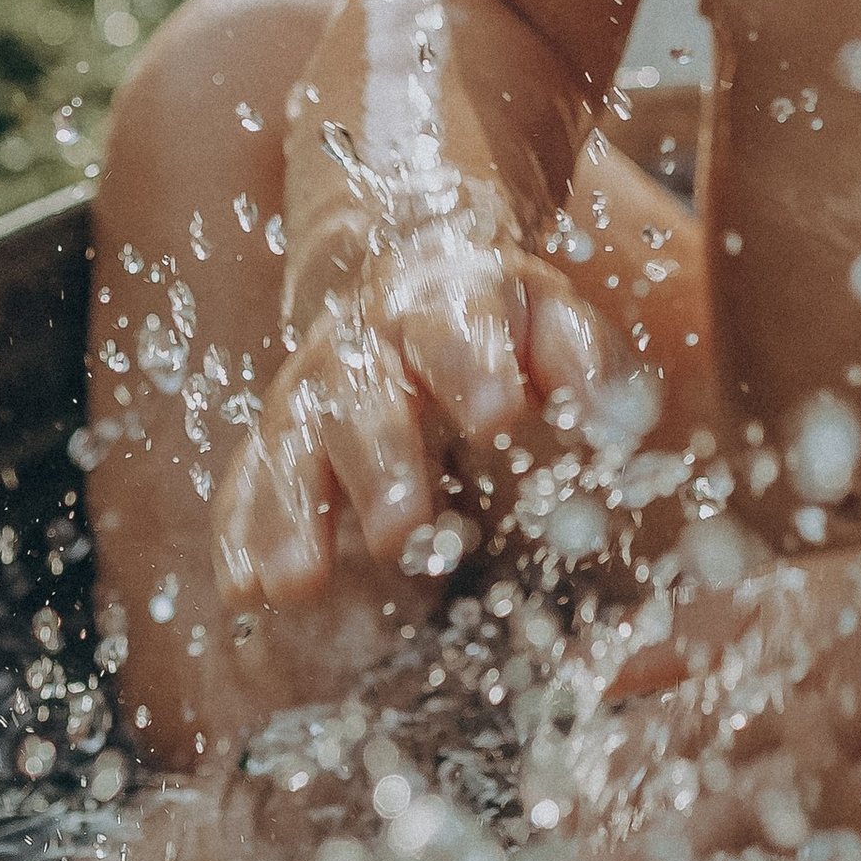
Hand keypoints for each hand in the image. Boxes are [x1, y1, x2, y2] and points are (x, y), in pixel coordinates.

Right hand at [212, 207, 637, 609]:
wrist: (401, 264)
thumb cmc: (497, 315)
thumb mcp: (547, 312)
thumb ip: (582, 357)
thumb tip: (618, 413)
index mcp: (442, 304)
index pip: (457, 327)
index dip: (475, 367)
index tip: (497, 415)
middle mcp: (361, 346)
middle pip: (362, 399)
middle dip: (379, 464)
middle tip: (402, 531)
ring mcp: (309, 394)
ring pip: (289, 446)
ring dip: (291, 514)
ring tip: (298, 583)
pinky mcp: (278, 440)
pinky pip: (247, 485)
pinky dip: (241, 537)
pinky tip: (244, 596)